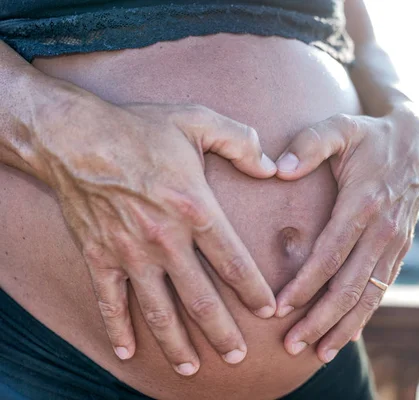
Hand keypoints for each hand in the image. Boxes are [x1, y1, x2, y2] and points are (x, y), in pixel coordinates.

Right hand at [32, 90, 277, 374]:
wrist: (73, 135)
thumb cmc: (140, 127)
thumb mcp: (198, 120)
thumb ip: (242, 142)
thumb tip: (274, 167)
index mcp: (194, 207)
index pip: (234, 261)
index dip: (254, 290)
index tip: (269, 312)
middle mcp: (164, 239)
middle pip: (201, 299)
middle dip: (222, 332)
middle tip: (238, 357)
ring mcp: (129, 253)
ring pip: (158, 311)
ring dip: (177, 344)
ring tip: (192, 369)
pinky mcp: (98, 257)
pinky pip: (109, 302)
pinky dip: (118, 330)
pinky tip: (128, 353)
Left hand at [273, 103, 418, 362]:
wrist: (416, 141)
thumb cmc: (368, 135)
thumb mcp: (340, 127)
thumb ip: (309, 144)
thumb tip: (280, 169)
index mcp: (365, 203)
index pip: (331, 254)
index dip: (305, 285)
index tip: (279, 309)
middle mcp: (384, 229)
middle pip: (349, 285)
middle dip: (320, 319)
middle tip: (291, 345)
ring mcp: (396, 242)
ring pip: (369, 295)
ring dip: (343, 327)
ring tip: (319, 354)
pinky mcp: (400, 248)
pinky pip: (381, 288)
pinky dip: (365, 314)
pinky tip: (347, 334)